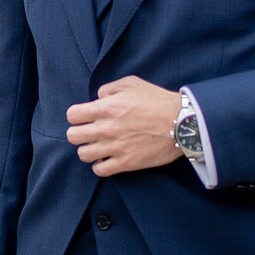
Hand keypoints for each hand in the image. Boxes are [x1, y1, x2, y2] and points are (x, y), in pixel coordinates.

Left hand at [65, 76, 181, 175]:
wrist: (181, 123)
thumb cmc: (157, 101)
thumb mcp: (131, 83)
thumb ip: (108, 89)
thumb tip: (98, 98)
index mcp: (105, 108)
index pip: (72, 115)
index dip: (77, 116)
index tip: (86, 117)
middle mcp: (106, 129)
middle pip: (73, 136)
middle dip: (79, 133)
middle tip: (91, 132)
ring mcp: (115, 147)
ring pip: (83, 155)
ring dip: (89, 150)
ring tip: (99, 146)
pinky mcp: (126, 163)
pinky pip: (100, 171)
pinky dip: (100, 166)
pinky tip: (107, 159)